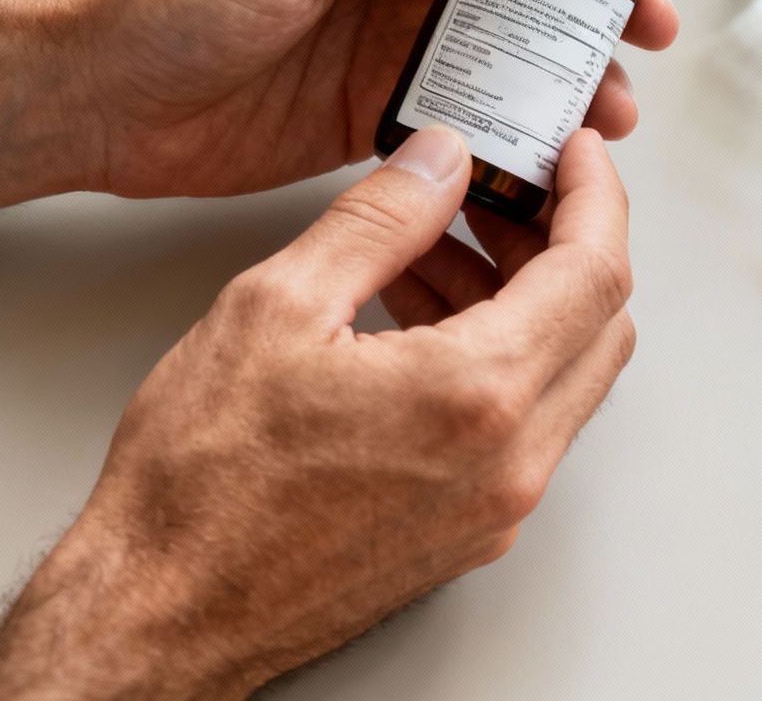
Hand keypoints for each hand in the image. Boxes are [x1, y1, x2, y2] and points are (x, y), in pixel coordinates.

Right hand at [0, 127, 635, 697]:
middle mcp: (508, 461)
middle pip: (599, 325)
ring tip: (437, 249)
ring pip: (563, 377)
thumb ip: (377, 219)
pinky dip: (498, 357)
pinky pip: (522, 426)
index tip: (573, 153)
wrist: (162, 608)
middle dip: (563, 242)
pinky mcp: (467, 534)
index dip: (593, 195)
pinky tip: (421, 322)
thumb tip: (438, 161)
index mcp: (476, 395)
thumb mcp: (277, 306)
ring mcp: (494, 508)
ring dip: (526, 301)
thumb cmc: (201, 483)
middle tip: (500, 193)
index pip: (595, 273)